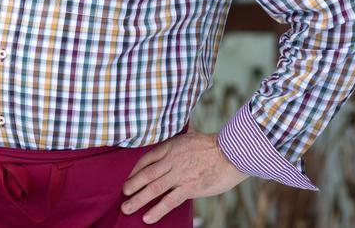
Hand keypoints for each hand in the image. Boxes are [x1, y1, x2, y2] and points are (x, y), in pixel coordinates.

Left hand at [121, 131, 247, 223]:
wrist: (232, 153)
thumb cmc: (214, 145)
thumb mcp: (190, 136)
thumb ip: (179, 140)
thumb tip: (176, 137)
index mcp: (170, 147)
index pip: (146, 159)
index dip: (135, 170)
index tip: (128, 178)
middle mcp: (171, 160)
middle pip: (146, 174)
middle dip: (131, 185)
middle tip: (122, 194)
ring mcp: (179, 175)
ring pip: (153, 188)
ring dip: (138, 199)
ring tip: (126, 208)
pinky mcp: (189, 188)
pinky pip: (169, 201)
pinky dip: (157, 210)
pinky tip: (147, 218)